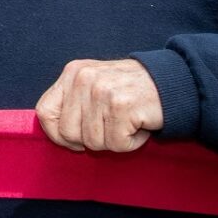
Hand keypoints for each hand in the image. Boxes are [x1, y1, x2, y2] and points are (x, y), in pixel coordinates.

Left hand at [35, 57, 164, 153]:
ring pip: (93, 142)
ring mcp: (102, 91)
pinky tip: (139, 125)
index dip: (57, 134)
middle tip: (111, 128)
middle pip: (67, 133)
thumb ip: (72, 103)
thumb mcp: (94, 86)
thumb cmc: (130, 92)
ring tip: (127, 122)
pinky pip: (116, 144)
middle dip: (89, 140)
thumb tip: (55, 133)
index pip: (45, 112)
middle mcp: (84, 78)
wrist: (172, 84)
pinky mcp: (122, 106)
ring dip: (114, 140)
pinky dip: (131, 142)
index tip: (75, 141)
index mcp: (73, 72)